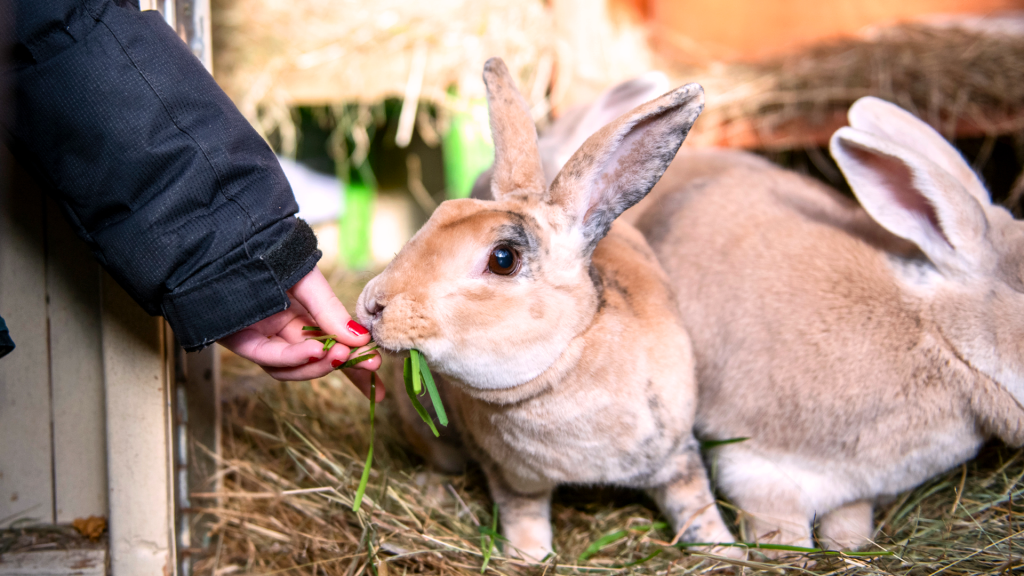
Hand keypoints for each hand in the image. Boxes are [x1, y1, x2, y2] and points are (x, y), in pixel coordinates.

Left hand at [218, 267, 383, 399]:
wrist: (232, 238)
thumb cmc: (269, 251)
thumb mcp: (310, 280)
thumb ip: (331, 310)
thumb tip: (360, 338)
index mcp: (302, 314)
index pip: (333, 345)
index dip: (355, 365)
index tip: (378, 378)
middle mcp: (282, 330)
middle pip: (315, 361)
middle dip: (343, 367)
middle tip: (368, 365)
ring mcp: (262, 337)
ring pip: (292, 367)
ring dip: (318, 365)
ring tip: (340, 355)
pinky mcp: (240, 340)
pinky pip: (269, 357)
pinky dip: (294, 357)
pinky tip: (315, 351)